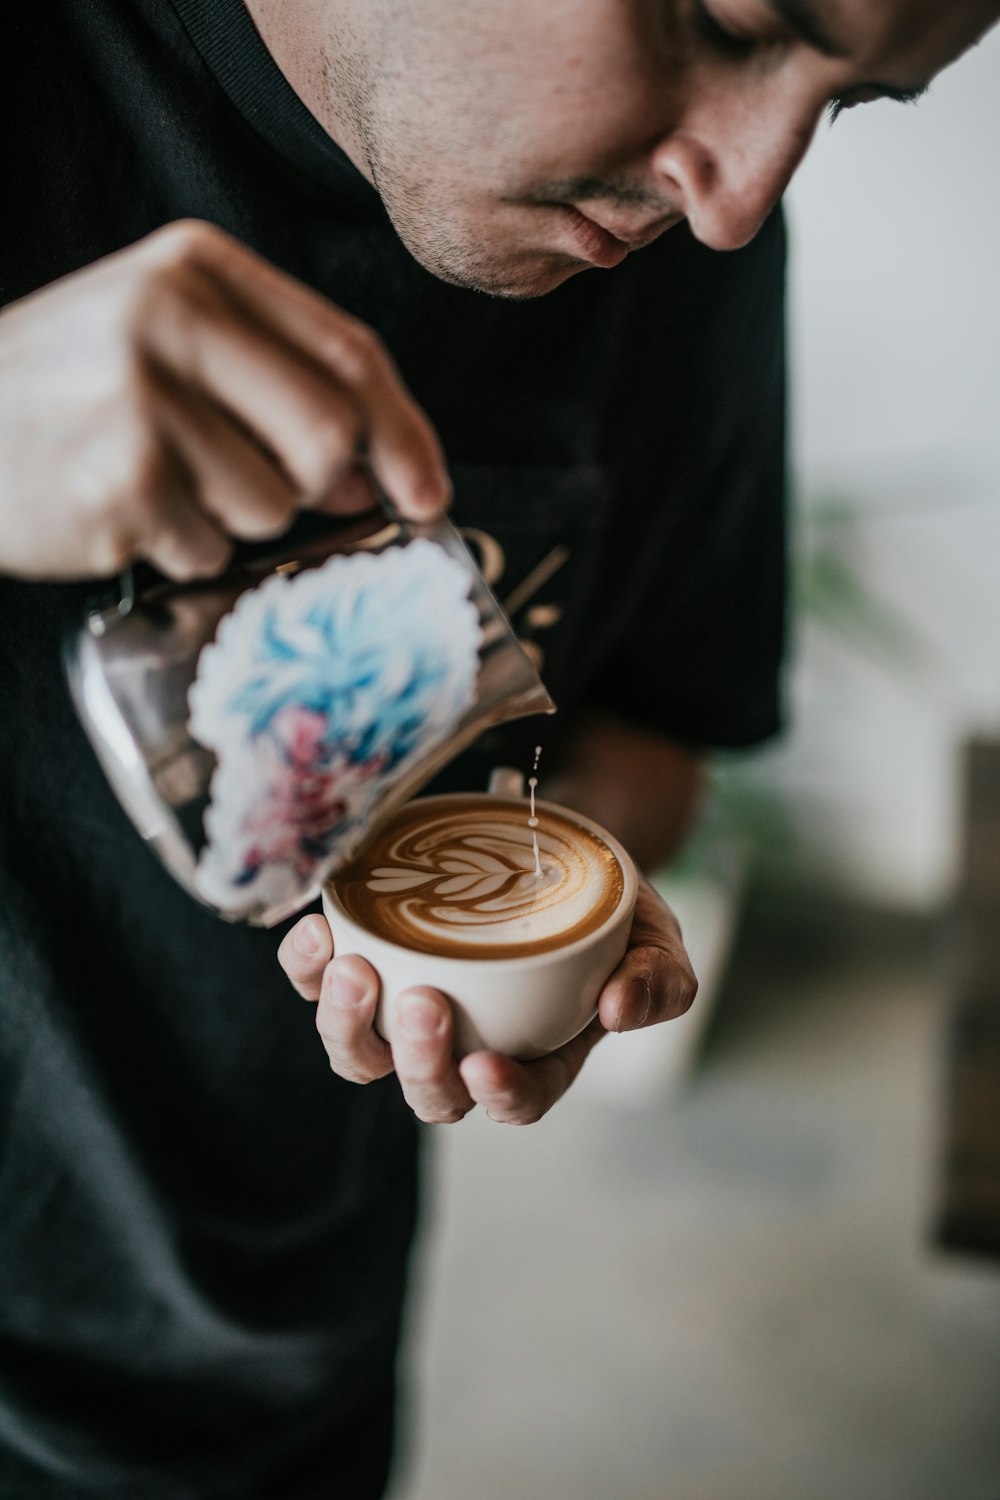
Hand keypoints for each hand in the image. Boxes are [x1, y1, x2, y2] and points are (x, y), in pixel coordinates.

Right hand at [0, 220, 449, 580]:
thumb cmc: (68, 391)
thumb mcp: (169, 348)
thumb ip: (280, 391)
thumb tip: (377, 479)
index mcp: (197, 266)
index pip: (349, 351)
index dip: (404, 432)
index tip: (427, 491)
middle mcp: (171, 316)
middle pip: (328, 435)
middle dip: (314, 486)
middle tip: (255, 485)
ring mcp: (142, 397)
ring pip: (274, 505)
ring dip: (233, 518)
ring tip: (159, 481)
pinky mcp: (120, 478)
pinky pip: (210, 547)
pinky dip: (181, 549)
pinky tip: (125, 509)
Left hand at [277, 874, 696, 1125]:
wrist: (556, 848)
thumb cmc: (608, 910)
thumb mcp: (656, 938)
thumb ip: (659, 979)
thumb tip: (621, 1010)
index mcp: (538, 1054)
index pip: (516, 1098)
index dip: (498, 1095)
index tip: (483, 1065)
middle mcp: (465, 1044)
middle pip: (426, 1090)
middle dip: (416, 1060)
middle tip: (422, 1002)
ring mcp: (408, 1009)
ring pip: (360, 1053)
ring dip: (344, 1023)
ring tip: (350, 971)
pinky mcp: (367, 961)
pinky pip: (318, 982)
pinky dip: (306, 965)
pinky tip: (317, 930)